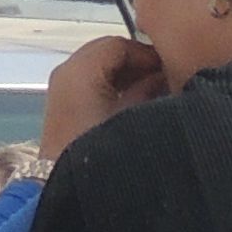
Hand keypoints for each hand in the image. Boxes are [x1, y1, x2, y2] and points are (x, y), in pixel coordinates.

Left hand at [40, 32, 165, 160]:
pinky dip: (109, 85)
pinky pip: (89, 82)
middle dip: (135, 63)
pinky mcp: (61, 104)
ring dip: (123, 75)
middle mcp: (67, 70)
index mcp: (82, 68)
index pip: (119, 45)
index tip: (170, 67)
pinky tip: (129, 102)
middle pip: (106, 52)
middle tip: (161, 78)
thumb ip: (149, 89)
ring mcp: (61, 87)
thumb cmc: (103, 148)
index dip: (147, 53)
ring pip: (98, 67)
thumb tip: (162, 76)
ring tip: (149, 91)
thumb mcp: (132, 116)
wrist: (65, 185)